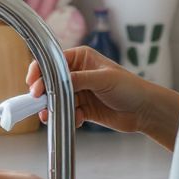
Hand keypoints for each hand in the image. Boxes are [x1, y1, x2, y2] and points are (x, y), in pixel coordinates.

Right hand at [26, 45, 150, 132]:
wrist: (145, 110)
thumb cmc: (130, 87)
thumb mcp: (102, 78)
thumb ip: (78, 79)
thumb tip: (57, 82)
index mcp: (81, 58)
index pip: (52, 62)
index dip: (40, 72)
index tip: (33, 84)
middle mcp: (77, 74)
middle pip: (51, 82)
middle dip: (44, 93)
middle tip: (38, 101)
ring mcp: (80, 92)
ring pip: (57, 100)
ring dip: (53, 108)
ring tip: (49, 116)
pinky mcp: (83, 108)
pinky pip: (68, 113)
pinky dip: (67, 117)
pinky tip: (75, 120)